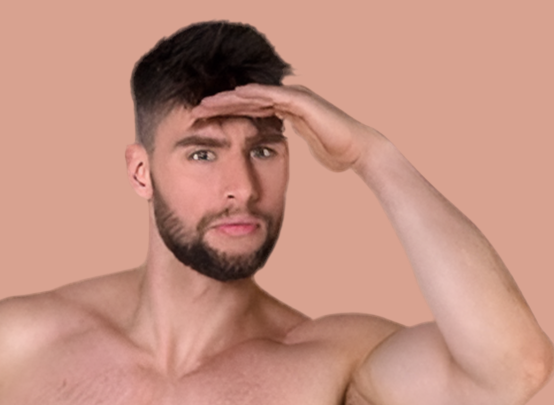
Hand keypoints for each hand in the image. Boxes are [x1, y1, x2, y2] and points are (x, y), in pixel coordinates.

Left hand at [192, 83, 383, 172]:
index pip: (250, 112)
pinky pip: (273, 95)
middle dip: (221, 105)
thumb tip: (277, 160)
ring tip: (207, 103)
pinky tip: (235, 95)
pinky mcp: (302, 101)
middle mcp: (288, 101)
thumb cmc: (336, 153)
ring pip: (255, 95)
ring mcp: (295, 98)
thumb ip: (289, 150)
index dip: (227, 116)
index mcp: (286, 113)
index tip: (205, 124)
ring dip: (230, 98)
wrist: (358, 150)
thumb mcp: (303, 152)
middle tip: (195, 110)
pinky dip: (253, 94)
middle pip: (247, 100)